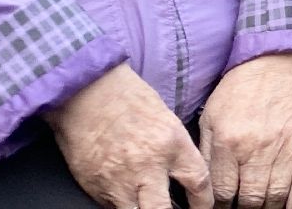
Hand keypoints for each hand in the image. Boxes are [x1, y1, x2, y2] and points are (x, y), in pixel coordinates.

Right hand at [46, 63, 211, 208]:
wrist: (87, 93)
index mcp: (172, 143)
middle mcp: (148, 165)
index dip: (204, 202)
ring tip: (149, 205)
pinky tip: (129, 199)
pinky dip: (124, 206)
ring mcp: (120, 180)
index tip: (204, 208)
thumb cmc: (129, 100)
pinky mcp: (97, 187)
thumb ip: (175, 152)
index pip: (198, 182)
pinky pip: (114, 207)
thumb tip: (182, 178)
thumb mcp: (166, 120)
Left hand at [198, 51, 291, 208]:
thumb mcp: (212, 113)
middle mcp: (255, 150)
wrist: (280, 59)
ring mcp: (284, 150)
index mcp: (227, 142)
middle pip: (248, 200)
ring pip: (273, 197)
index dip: (218, 206)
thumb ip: (205, 149)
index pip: (221, 192)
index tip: (218, 208)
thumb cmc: (242, 85)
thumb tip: (201, 182)